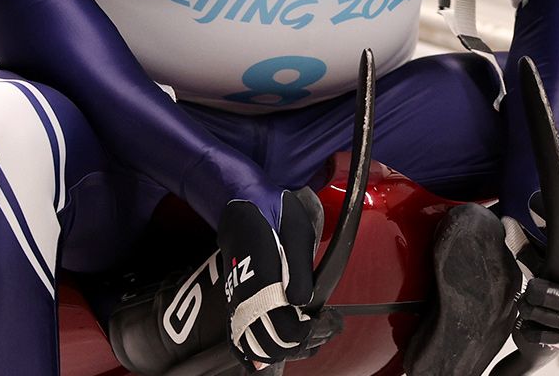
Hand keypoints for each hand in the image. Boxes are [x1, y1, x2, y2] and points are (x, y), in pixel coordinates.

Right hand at [217, 188, 322, 364]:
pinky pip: (237, 335)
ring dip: (278, 349)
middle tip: (319, 330)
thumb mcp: (297, 231)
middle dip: (296, 345)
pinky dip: (250, 350)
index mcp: (262, 277)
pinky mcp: (234, 298)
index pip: (282, 327)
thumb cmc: (273, 211)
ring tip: (304, 338)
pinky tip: (263, 358)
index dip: (304, 334)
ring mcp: (237, 297)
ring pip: (252, 343)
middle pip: (268, 342)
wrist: (242, 200)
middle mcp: (245, 293)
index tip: (324, 324)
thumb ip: (300, 270)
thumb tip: (302, 302)